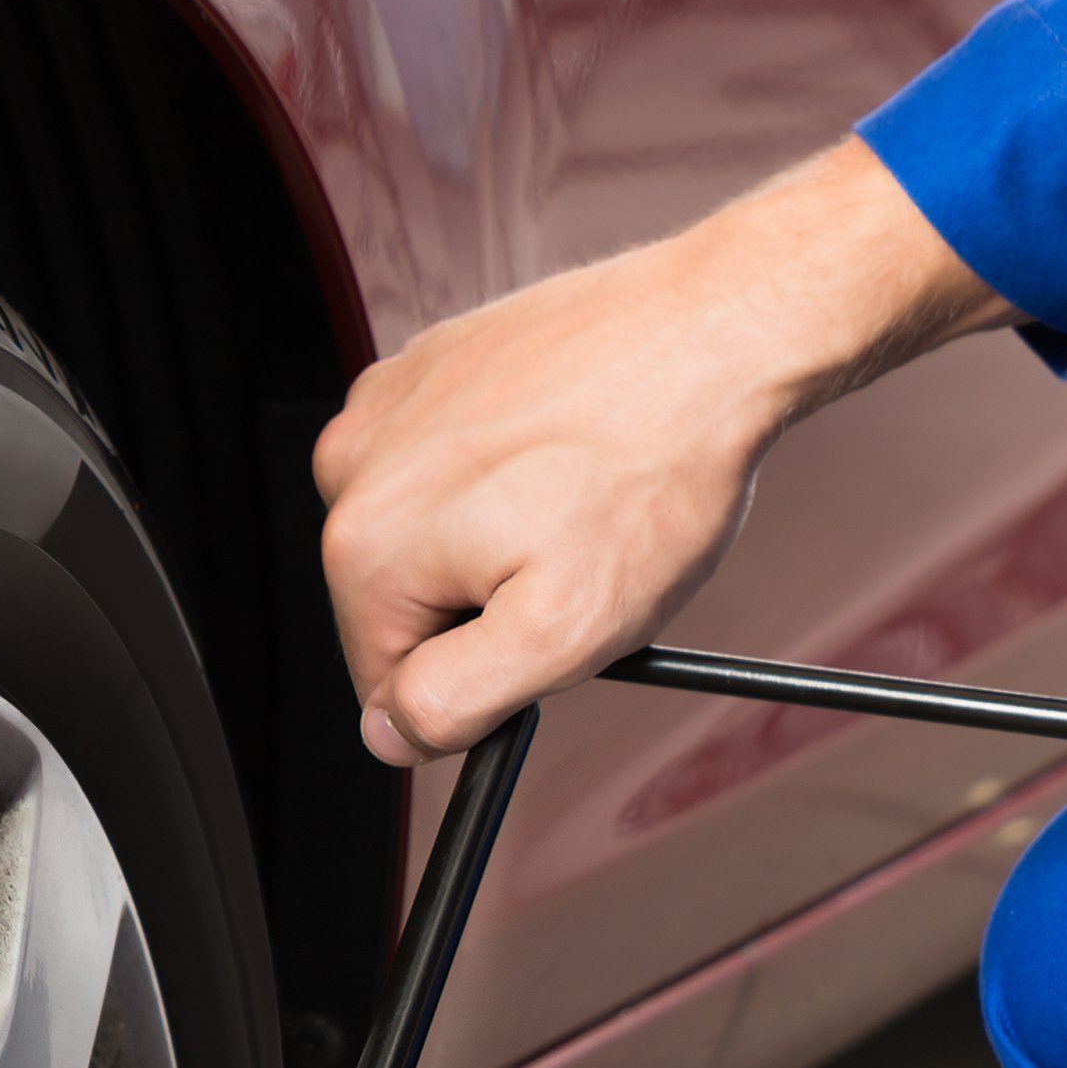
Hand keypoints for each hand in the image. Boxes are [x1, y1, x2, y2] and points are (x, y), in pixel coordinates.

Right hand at [314, 139, 1019, 764]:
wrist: (712, 333)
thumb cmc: (652, 467)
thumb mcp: (561, 634)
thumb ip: (454, 703)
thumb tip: (391, 734)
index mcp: (367, 546)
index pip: (390, 685)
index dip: (481, 682)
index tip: (548, 626)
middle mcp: (354, 467)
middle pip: (407, 605)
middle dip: (487, 604)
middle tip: (577, 560)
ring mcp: (391, 405)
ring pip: (431, 534)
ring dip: (498, 537)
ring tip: (582, 500)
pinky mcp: (433, 363)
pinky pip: (452, 462)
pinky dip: (506, 470)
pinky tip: (569, 452)